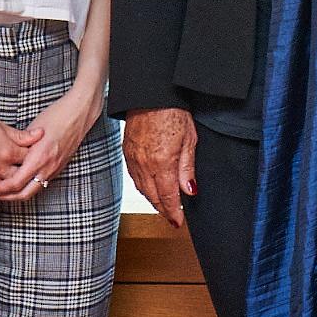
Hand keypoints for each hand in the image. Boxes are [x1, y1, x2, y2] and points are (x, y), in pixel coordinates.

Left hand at [0, 92, 102, 202]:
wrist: (78, 114)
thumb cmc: (56, 116)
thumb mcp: (32, 130)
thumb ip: (20, 145)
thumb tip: (5, 155)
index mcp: (39, 157)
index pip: (15, 183)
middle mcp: (47, 167)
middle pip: (23, 194)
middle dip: (5, 196)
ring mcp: (54, 170)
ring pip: (32, 192)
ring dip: (16, 194)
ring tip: (2, 189)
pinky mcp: (58, 168)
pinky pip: (40, 184)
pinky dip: (27, 187)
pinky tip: (18, 182)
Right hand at [0, 98, 31, 193]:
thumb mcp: (0, 126)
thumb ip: (21, 135)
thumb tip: (40, 134)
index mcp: (7, 151)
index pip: (29, 158)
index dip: (34, 155)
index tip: (36, 151)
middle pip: (20, 175)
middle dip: (26, 171)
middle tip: (30, 165)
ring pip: (6, 184)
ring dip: (12, 178)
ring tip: (18, 172)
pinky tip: (1, 175)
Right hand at [124, 107, 196, 231]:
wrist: (150, 94)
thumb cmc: (173, 112)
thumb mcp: (190, 140)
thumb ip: (187, 168)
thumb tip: (189, 191)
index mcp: (162, 163)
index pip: (168, 197)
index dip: (173, 213)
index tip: (178, 222)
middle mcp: (145, 164)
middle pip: (153, 197)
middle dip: (163, 210)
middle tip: (172, 217)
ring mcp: (133, 159)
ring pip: (142, 188)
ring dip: (153, 199)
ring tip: (163, 206)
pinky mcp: (126, 152)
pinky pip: (134, 177)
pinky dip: (143, 186)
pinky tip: (150, 188)